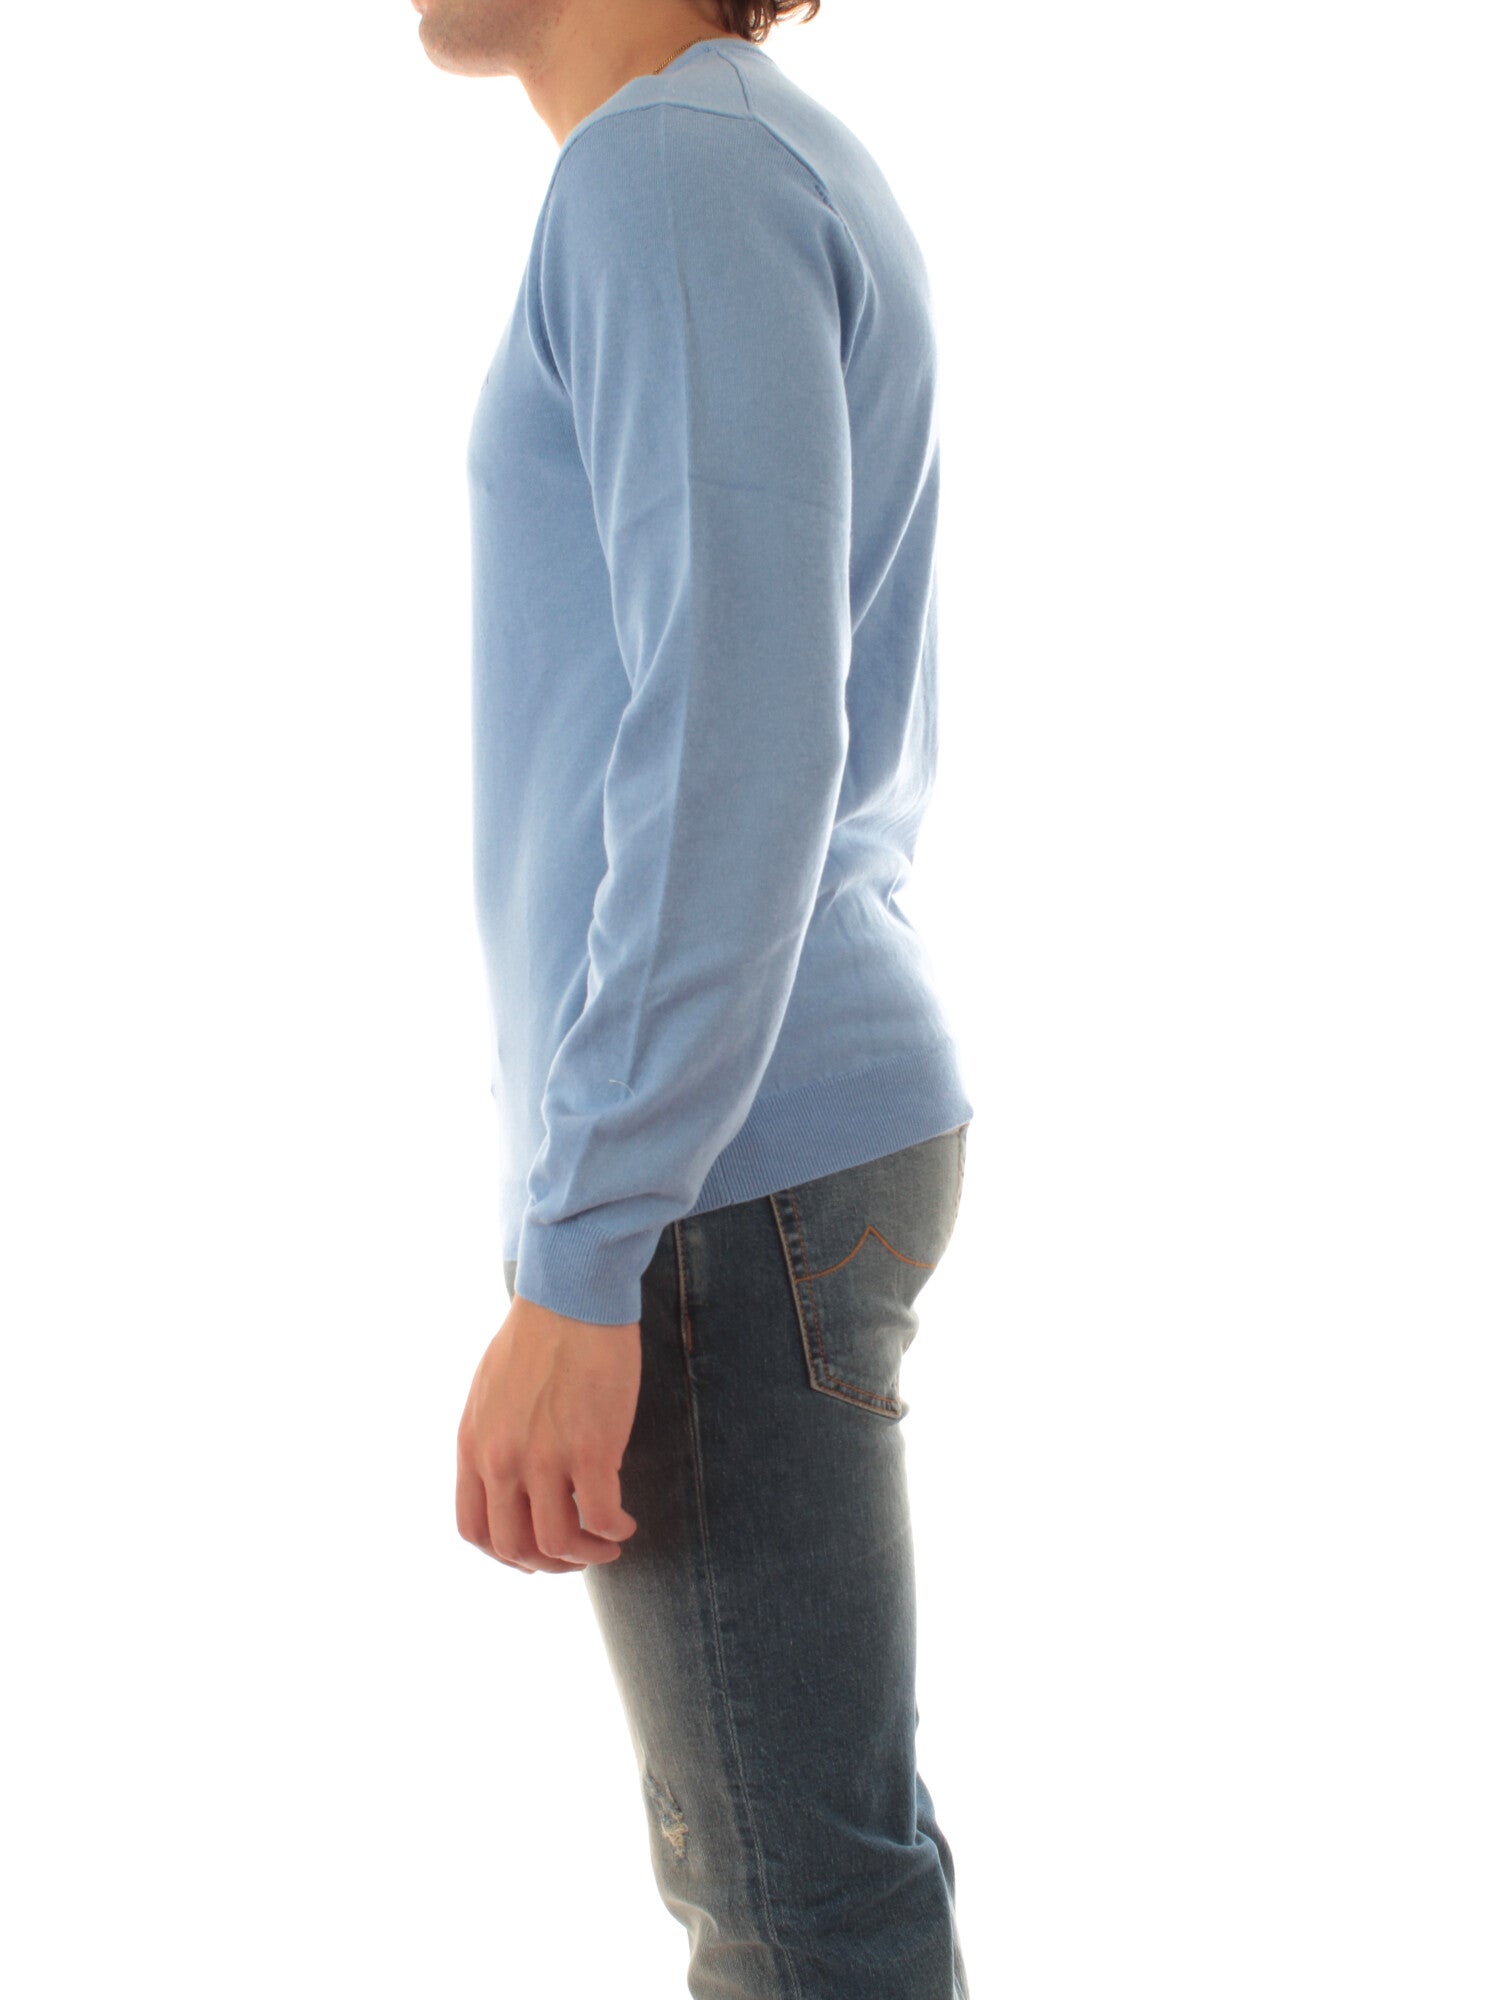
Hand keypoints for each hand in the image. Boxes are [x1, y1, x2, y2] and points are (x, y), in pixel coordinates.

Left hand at [456, 1292, 640, 1574]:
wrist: (570, 1295)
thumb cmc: (539, 1334)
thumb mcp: (491, 1392)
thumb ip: (494, 1438)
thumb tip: (514, 1475)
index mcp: (473, 1445)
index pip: (474, 1529)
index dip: (506, 1554)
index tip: (535, 1552)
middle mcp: (501, 1459)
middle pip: (514, 1547)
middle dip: (548, 1564)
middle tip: (577, 1555)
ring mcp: (544, 1457)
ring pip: (558, 1543)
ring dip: (586, 1556)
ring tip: (607, 1544)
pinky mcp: (589, 1448)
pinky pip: (600, 1516)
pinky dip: (614, 1531)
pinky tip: (625, 1523)